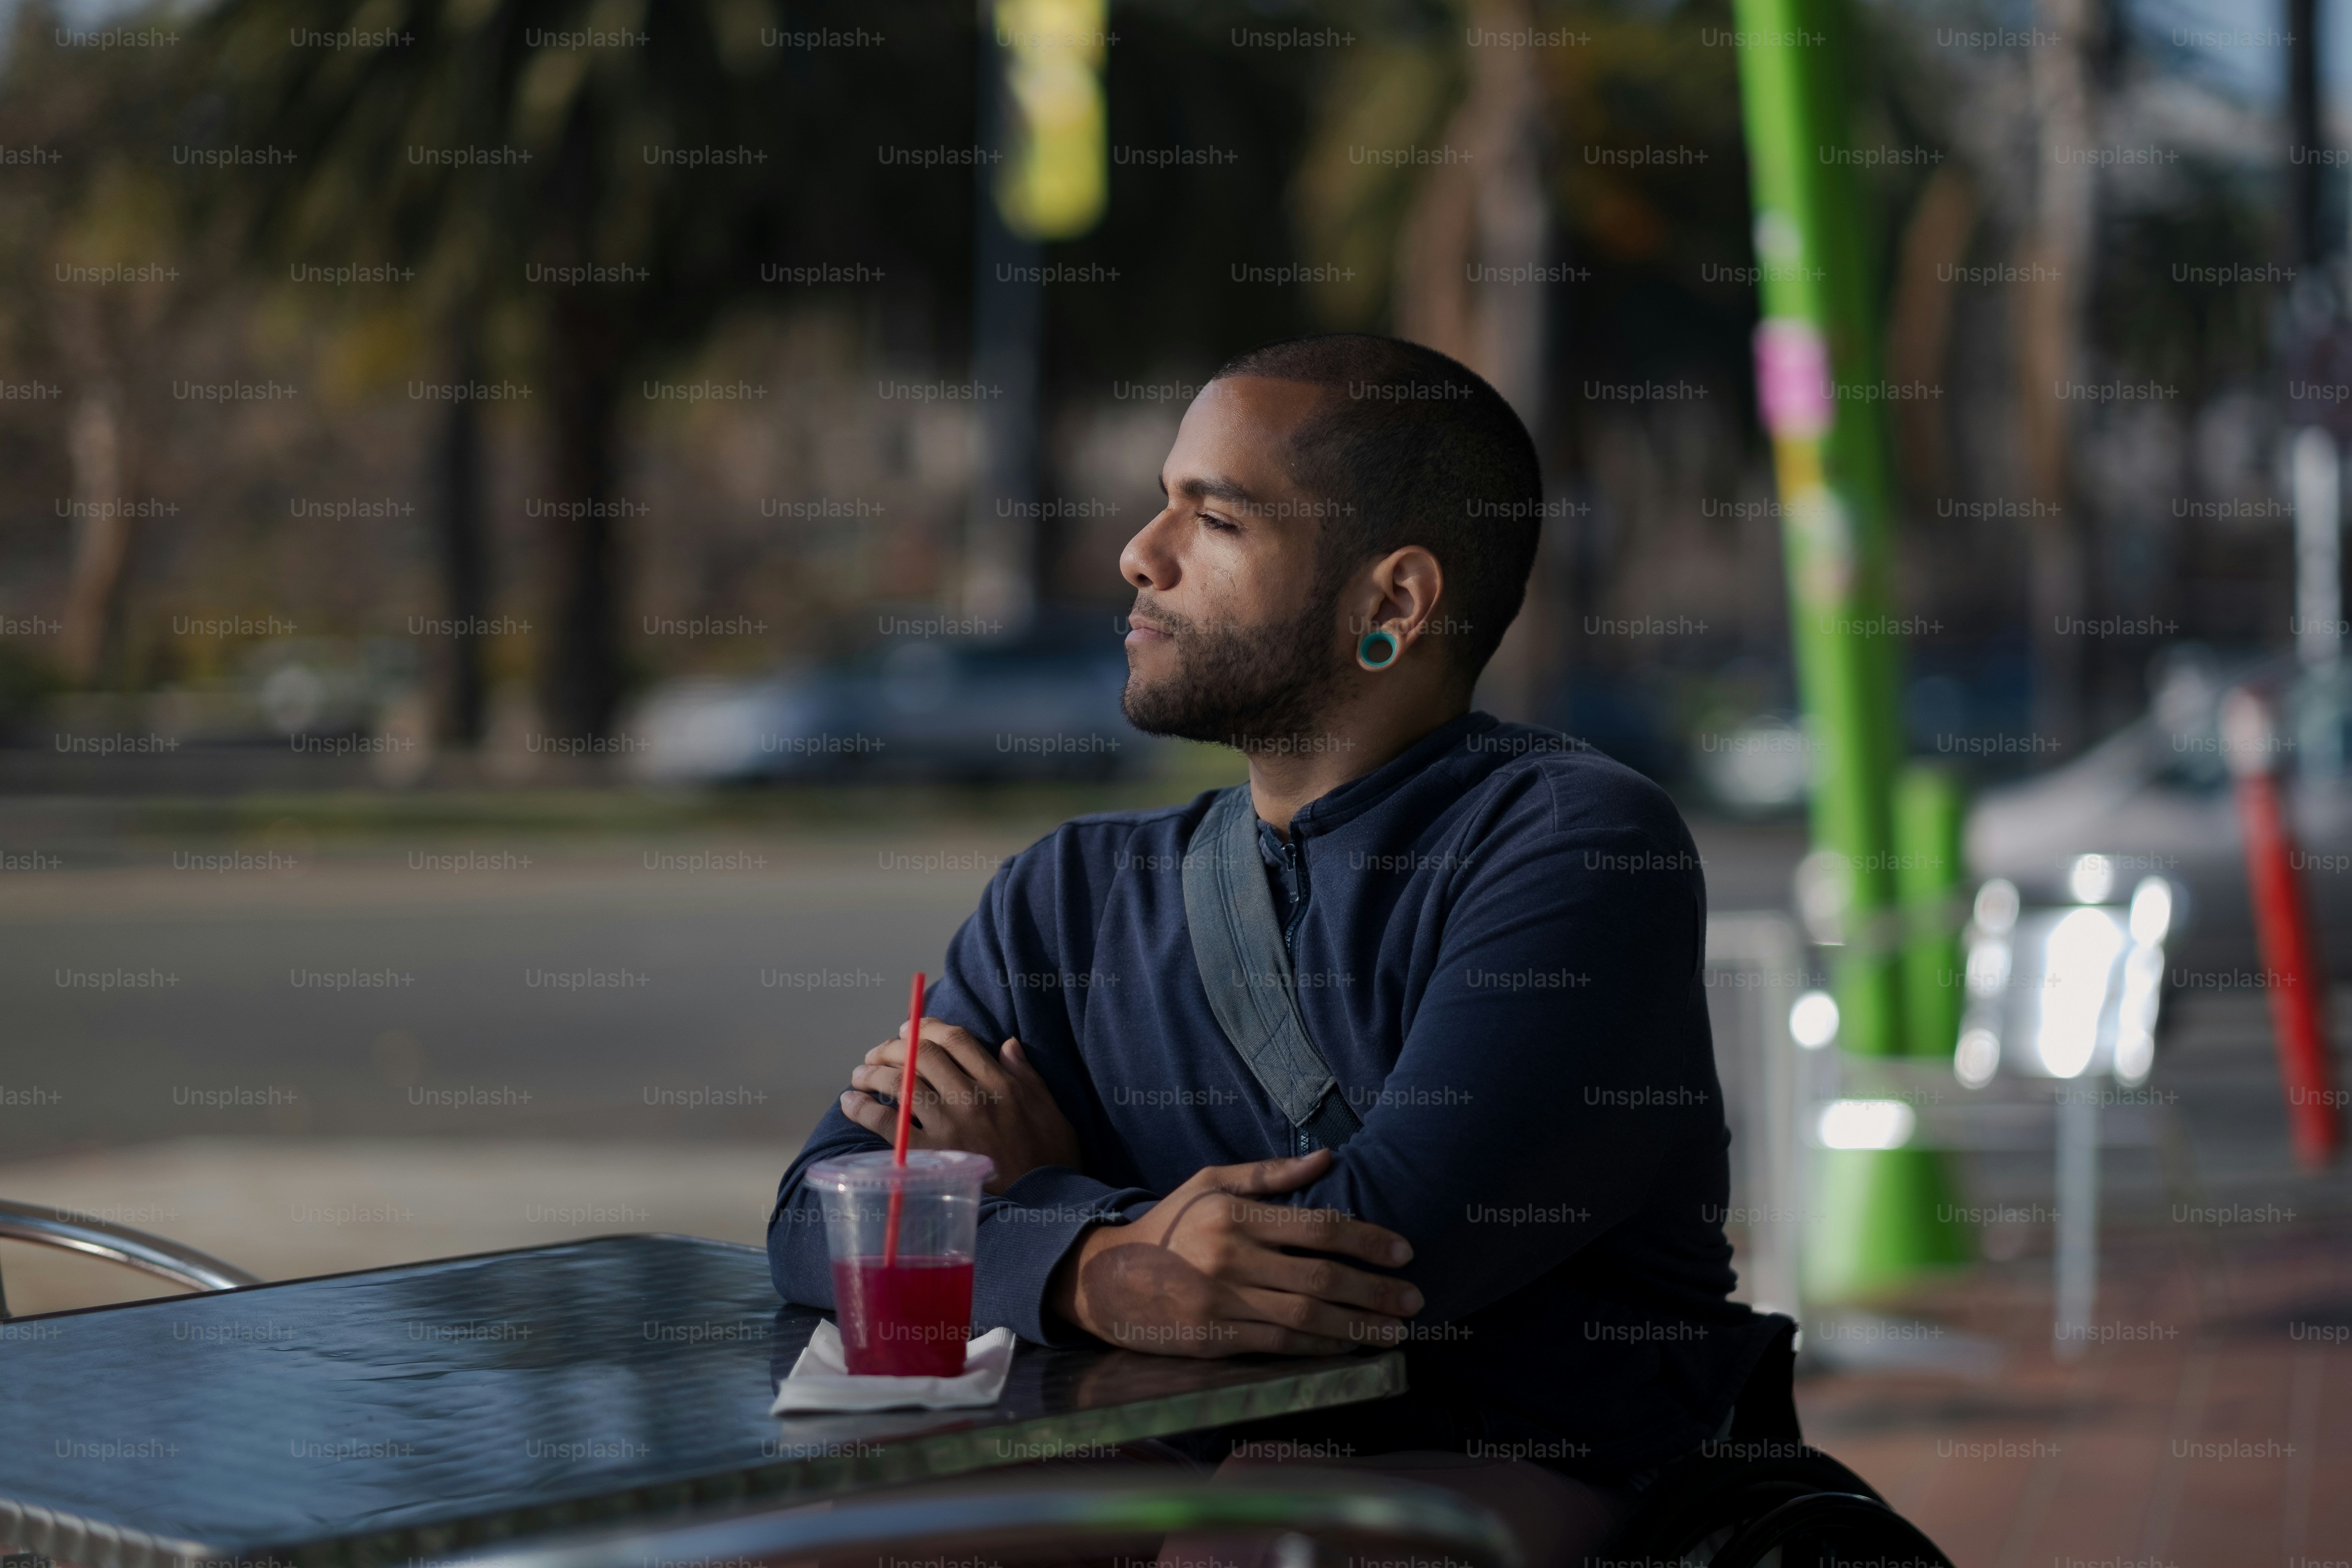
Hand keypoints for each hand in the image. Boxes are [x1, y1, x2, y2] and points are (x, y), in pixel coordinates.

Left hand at [841, 1016, 1082, 1193]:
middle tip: (877, 1052)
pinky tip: (850, 1102)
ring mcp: (951, 1126)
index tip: (909, 1028)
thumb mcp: (1050, 1109)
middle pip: (921, 1055)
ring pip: (901, 1084)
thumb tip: (1008, 1044)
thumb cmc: (1051, 1160)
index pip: (957, 1039)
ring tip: (859, 1075)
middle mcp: (972, 1098)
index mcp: (1001, 1083)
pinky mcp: (933, 1155)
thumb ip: (1027, 1074)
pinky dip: (864, 1109)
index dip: (926, 1027)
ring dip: (873, 1073)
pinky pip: (888, 1125)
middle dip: (892, 1047)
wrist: (1045, 1206)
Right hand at [1046, 1150, 1421, 1356]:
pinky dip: (1319, 1347)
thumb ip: (1269, 1173)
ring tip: (1397, 1330)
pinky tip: (1350, 1347)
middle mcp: (1230, 1257)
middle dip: (1375, 1289)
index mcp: (1233, 1213)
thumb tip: (1326, 1157)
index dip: (1367, 1240)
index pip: (1318, 1227)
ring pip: (1306, 1316)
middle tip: (1415, 1297)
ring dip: (1358, 1326)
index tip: (1404, 1251)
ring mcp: (1221, 1302)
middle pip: (1321, 1276)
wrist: (1108, 1278)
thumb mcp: (1209, 1183)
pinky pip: (1278, 1344)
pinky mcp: (1214, 1339)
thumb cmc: (1170, 1224)